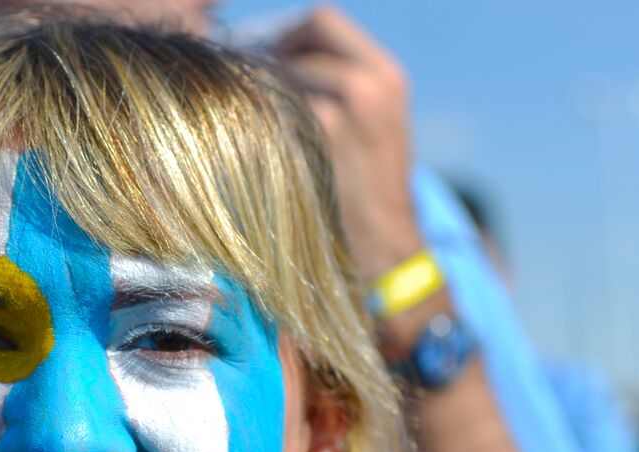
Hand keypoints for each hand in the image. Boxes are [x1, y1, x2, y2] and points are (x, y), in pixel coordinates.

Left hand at [274, 6, 422, 279]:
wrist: (381, 243)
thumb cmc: (370, 182)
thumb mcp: (377, 118)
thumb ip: (339, 78)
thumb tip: (273, 50)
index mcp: (384, 76)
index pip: (322, 21)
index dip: (290, 33)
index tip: (274, 53)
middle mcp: (364, 89)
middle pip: (291, 46)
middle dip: (267, 62)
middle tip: (256, 85)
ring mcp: (334, 119)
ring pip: (272, 81)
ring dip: (257, 95)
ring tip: (261, 120)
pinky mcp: (305, 151)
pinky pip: (263, 118)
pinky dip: (254, 124)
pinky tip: (257, 145)